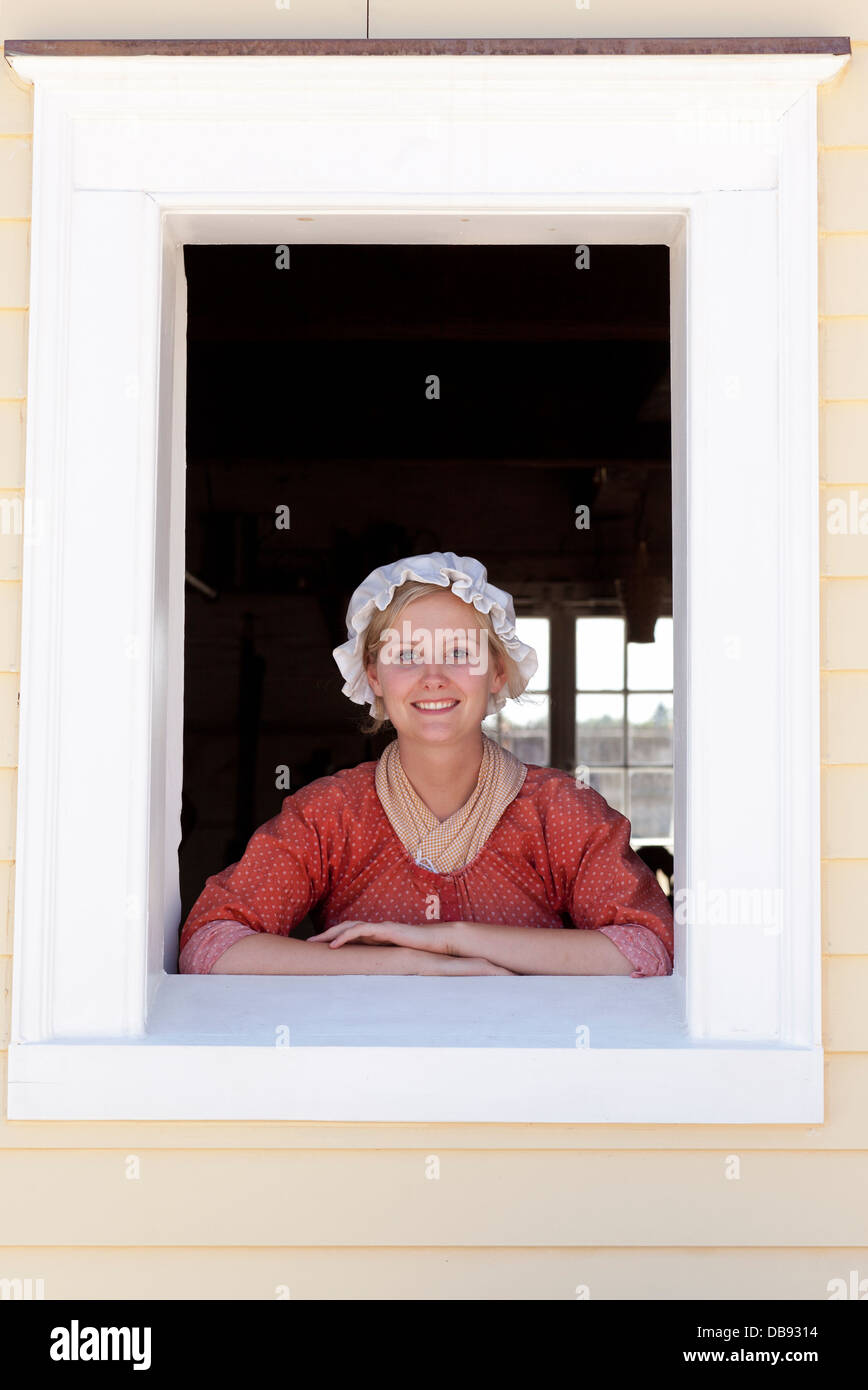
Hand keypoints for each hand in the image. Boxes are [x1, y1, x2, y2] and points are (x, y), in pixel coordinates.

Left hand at [308, 919, 456, 954]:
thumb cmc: (420, 951)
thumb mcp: (397, 959)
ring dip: (331, 933)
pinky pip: (361, 930)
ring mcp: (381, 927)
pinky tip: (334, 945)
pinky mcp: (386, 929)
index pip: (351, 933)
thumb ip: (384, 962)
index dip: (335, 938)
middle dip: (326, 934)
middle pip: (346, 927)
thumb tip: (372, 977)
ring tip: (317, 942)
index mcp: (378, 936)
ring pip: (349, 926)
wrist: (439, 942)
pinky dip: (345, 936)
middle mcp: (376, 929)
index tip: (319, 948)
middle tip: (309, 943)